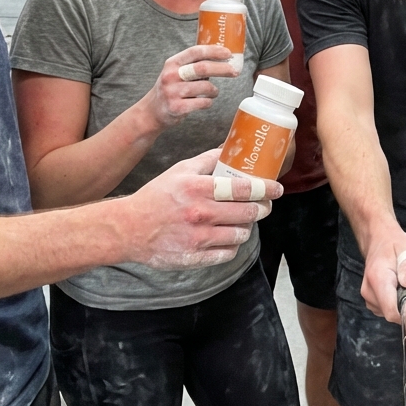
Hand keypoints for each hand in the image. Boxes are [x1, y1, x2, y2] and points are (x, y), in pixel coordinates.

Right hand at [123, 148, 282, 268]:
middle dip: (262, 208)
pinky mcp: (195, 257)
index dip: (266, 188)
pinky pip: (228, 253)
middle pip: (248, 212)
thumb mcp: (181, 171)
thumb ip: (208, 160)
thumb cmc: (156, 196)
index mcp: (198, 189)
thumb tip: (230, 148)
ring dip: (248, 227)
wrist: (128, 229)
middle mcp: (200, 213)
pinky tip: (230, 236)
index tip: (276, 188)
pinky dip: (233, 245)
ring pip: (241, 234)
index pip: (243, 189)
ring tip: (245, 220)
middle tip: (264, 205)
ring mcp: (198, 238)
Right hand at [143, 45, 238, 129]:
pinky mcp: (176, 107)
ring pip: (205, 87)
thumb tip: (222, 59)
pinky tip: (205, 101)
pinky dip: (208, 102)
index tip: (228, 53)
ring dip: (214, 90)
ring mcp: (172, 92)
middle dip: (222, 69)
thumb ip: (193, 65)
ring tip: (213, 92)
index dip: (214, 51)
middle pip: (203, 68)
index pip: (195, 52)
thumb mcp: (176, 72)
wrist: (151, 112)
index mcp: (172, 63)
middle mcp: (171, 76)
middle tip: (234, 71)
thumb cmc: (171, 89)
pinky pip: (202, 103)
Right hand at [361, 228, 405, 323]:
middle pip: (398, 313)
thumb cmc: (395, 244)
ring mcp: (371, 299)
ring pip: (398, 313)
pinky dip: (405, 301)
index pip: (392, 312)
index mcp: (378, 279)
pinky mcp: (375, 303)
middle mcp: (370, 292)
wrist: (380, 241)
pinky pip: (395, 311)